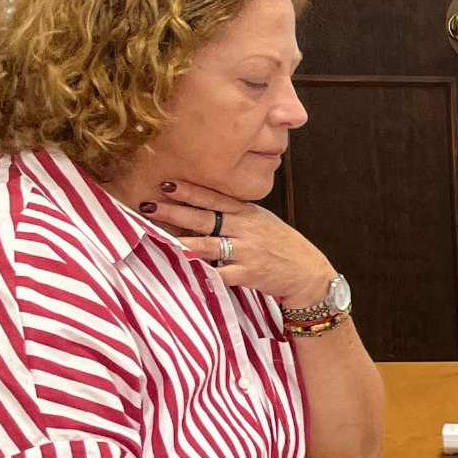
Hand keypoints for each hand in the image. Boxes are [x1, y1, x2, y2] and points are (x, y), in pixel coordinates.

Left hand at [140, 178, 333, 307]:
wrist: (308, 272)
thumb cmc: (282, 246)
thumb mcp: (263, 222)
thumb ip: (236, 215)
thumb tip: (204, 207)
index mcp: (248, 214)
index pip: (214, 198)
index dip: (190, 192)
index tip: (166, 184)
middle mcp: (245, 229)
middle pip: (204, 218)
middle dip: (175, 212)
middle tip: (148, 205)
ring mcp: (246, 251)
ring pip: (208, 244)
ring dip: (181, 240)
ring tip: (156, 235)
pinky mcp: (248, 273)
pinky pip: (220, 273)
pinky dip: (201, 271)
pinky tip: (183, 268)